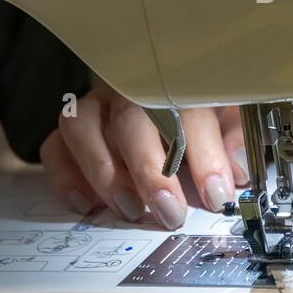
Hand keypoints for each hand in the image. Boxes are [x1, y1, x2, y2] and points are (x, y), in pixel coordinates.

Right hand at [39, 78, 248, 228]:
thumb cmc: (201, 114)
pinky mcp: (72, 129)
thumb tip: (238, 169)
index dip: (204, 154)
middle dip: (151, 170)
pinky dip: (67, 177)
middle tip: (170, 212)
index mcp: (176, 80)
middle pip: (130, 117)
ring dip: (105, 172)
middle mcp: (130, 87)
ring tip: (130, 210)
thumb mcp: (229, 118)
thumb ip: (236, 141)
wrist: (165, 97)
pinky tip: (89, 205)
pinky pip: (55, 147)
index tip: (217, 192)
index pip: (188, 109)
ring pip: (81, 126)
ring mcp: (97, 105)